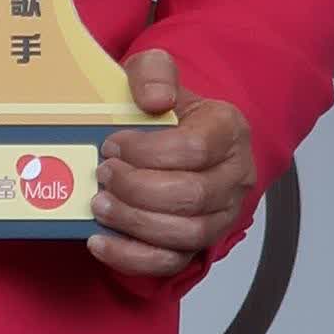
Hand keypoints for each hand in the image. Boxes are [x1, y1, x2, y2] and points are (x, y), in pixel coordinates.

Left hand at [86, 48, 255, 278]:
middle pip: (192, 194)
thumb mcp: (154, 72)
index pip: (196, 147)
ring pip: (186, 233)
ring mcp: (220, 214)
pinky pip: (171, 261)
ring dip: (134, 221)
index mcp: (228, 129)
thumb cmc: (160, 107)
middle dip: (138, 188)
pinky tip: (100, 242)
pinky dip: (132, 257)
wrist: (165, 132)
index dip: (148, 151)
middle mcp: (234, 175)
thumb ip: (153, 71)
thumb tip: (155, 97)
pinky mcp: (198, 243)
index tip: (112, 145)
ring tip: (99, 205)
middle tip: (102, 174)